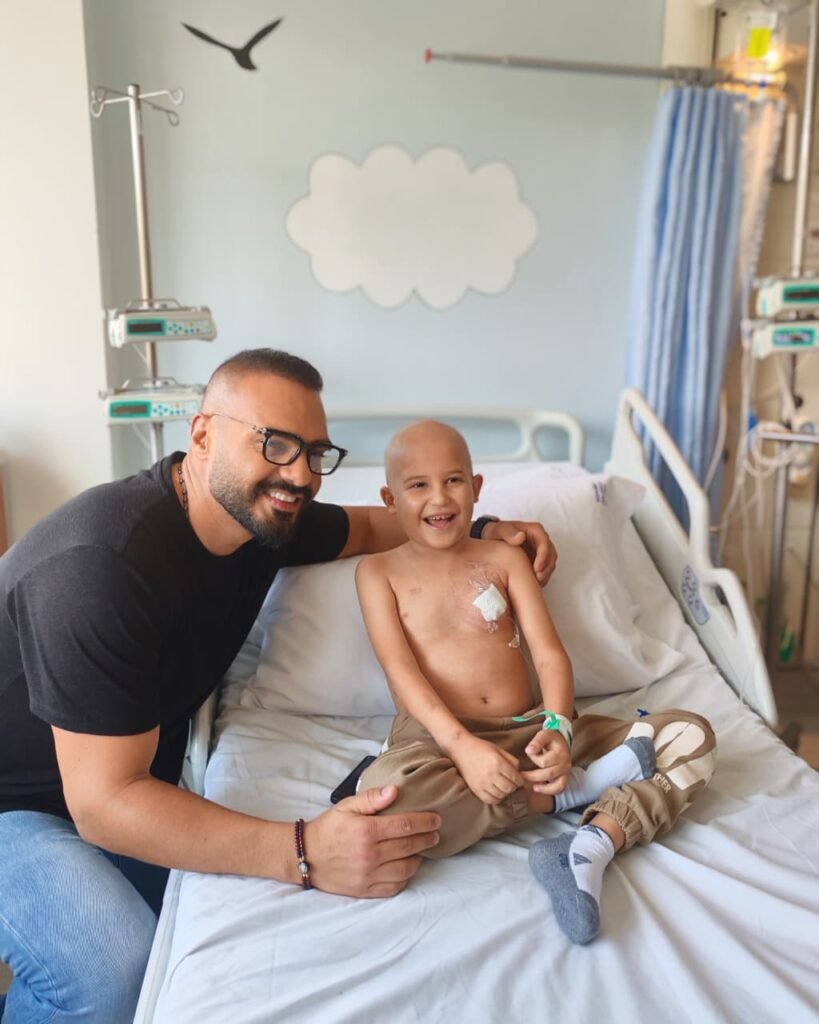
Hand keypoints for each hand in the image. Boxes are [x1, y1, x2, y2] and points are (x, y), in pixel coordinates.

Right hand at [306, 785, 439, 897]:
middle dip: (427, 839)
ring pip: (405, 869)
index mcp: (367, 831)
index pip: (405, 825)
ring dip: (418, 858)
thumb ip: (371, 798)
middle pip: (409, 846)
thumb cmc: (329, 828)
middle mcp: (370, 855)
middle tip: (435, 834)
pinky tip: (407, 868)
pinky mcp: (366, 890)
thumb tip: (394, 790)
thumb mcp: (346, 806)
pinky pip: (394, 887)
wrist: (306, 856)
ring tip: (422, 850)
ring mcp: (369, 875)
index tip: (436, 819)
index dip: (425, 822)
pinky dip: (405, 878)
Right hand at [450, 735, 522, 804]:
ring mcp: (482, 783)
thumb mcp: (498, 749)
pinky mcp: (475, 789)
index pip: (515, 778)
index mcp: (498, 763)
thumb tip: (519, 772)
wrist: (461, 749)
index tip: (519, 780)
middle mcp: (491, 774)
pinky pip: (490, 800)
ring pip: (501, 795)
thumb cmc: (480, 747)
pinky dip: (496, 798)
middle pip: (509, 788)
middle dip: (513, 787)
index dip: (520, 780)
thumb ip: (511, 760)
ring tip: (503, 787)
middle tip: (512, 783)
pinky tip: (496, 792)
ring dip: (505, 793)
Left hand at [482, 519, 556, 585]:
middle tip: (537, 579)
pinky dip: (541, 577)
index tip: (537, 568)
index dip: (543, 556)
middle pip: (551, 555)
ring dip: (545, 574)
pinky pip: (544, 570)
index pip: (545, 543)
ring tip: (536, 583)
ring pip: (550, 564)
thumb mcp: (500, 530)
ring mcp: (540, 551)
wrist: (493, 540)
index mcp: (535, 531)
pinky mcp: (538, 561)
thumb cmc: (497, 533)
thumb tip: (521, 536)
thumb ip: (509, 533)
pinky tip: (533, 584)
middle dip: (546, 568)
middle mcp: (541, 540)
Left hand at [521, 730, 570, 794]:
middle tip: (521, 774)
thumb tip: (529, 751)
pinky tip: (538, 788)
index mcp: (560, 751)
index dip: (533, 758)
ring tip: (532, 786)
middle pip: (549, 773)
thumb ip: (536, 742)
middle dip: (533, 776)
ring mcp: (566, 771)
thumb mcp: (543, 735)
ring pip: (556, 784)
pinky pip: (560, 788)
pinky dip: (549, 791)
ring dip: (542, 787)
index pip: (544, 760)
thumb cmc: (550, 739)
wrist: (561, 742)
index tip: (527, 753)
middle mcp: (565, 762)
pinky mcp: (565, 777)